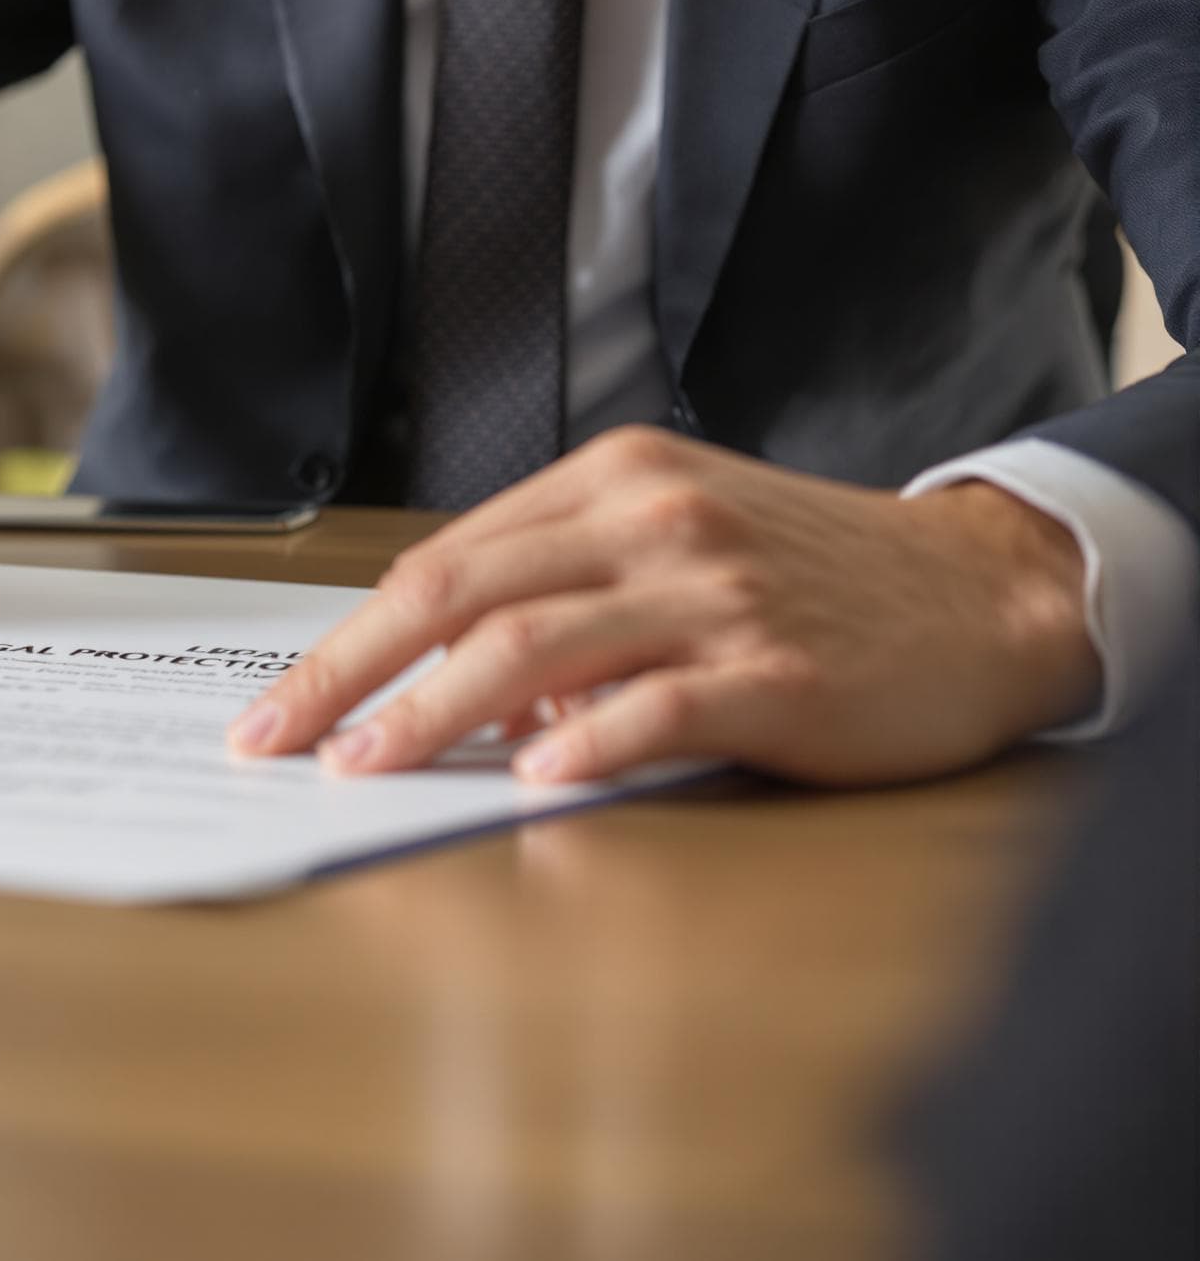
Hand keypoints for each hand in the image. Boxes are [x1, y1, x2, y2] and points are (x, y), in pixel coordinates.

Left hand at [227, 428, 1098, 785]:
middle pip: (459, 595)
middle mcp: (651, 522)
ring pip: (530, 647)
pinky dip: (582, 742)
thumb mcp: (675, 546)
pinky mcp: (776, 672)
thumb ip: (565, 600)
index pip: (443, 561)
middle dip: (349, 673)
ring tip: (364, 768)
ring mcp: (712, 594)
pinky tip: (529, 778)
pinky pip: (655, 705)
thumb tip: (457, 698)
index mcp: (611, 481)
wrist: (983, 594)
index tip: (279, 704)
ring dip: (429, 713)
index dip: (346, 639)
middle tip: (276, 740)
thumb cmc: (810, 576)